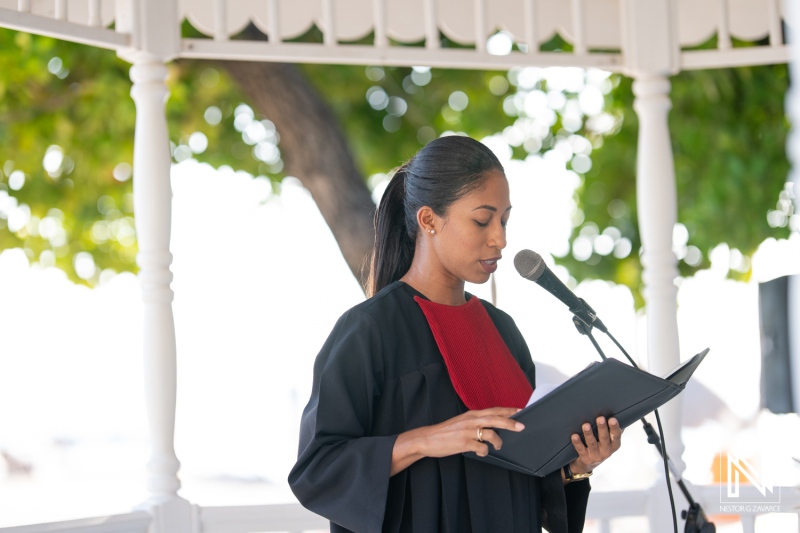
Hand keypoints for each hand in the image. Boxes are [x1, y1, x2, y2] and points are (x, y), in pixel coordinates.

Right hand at [391, 407, 523, 474]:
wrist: (427, 438)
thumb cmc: (445, 431)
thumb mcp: (461, 421)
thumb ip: (475, 422)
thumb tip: (492, 426)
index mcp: (471, 414)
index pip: (494, 410)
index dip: (508, 410)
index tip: (520, 410)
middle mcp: (471, 420)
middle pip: (495, 419)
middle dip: (510, 422)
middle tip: (522, 426)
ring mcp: (467, 431)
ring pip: (490, 433)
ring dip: (498, 441)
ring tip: (498, 446)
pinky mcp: (464, 443)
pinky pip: (481, 447)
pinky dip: (484, 451)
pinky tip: (481, 453)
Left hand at [568, 416, 621, 475]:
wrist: (588, 464)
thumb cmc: (600, 446)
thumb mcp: (609, 441)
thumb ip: (612, 430)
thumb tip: (617, 413)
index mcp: (613, 446)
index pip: (616, 437)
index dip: (615, 428)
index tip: (612, 419)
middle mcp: (606, 451)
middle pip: (604, 439)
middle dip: (602, 428)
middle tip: (600, 418)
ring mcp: (595, 456)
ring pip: (592, 443)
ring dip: (589, 434)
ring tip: (586, 425)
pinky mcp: (585, 458)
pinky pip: (580, 449)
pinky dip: (577, 442)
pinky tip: (574, 436)